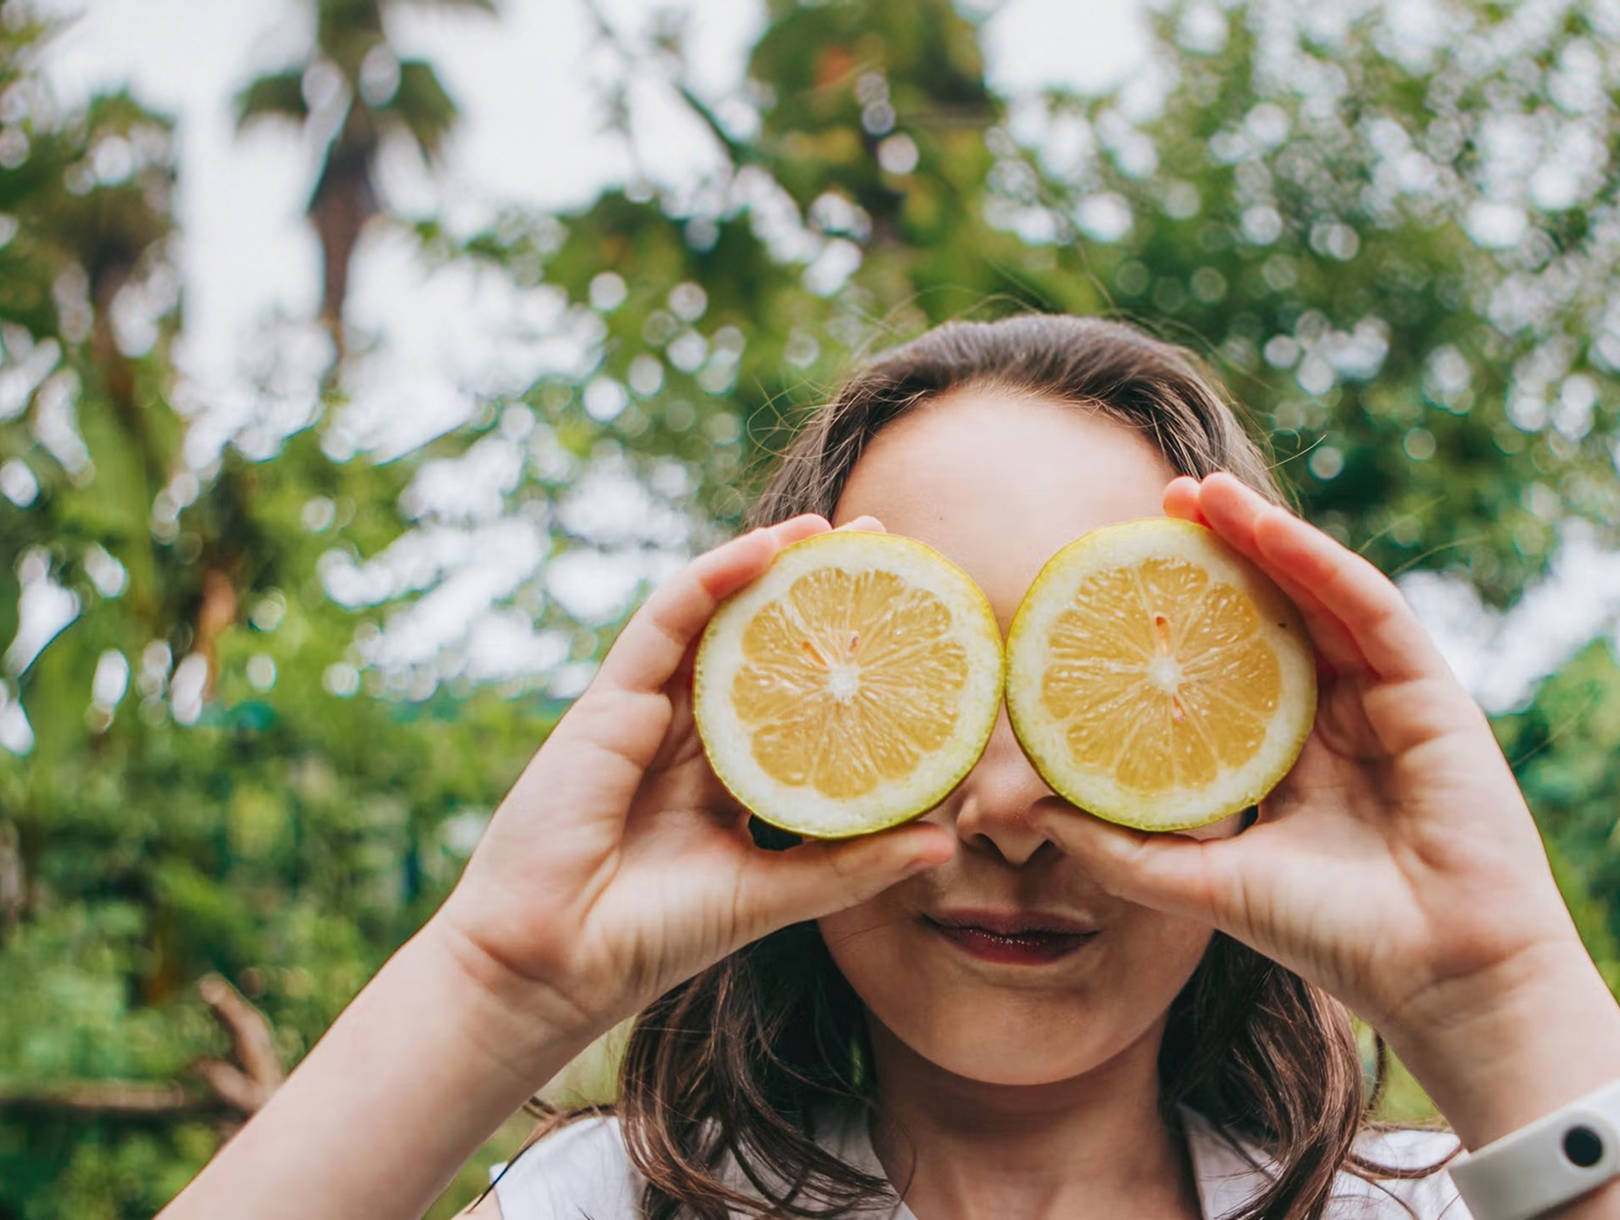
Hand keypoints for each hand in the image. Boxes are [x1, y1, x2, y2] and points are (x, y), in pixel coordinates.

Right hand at [434, 514, 954, 1042]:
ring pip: (716, 619)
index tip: (910, 624)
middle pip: (762, 646)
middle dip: (818, 594)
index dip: (846, 657)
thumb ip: (849, 865)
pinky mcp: (611, 700)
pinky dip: (713, 578)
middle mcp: (690, 736)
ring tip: (833, 528)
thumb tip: (943, 841)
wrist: (554, 963)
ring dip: (771, 566)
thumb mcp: (772, 894)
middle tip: (883, 545)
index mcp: (727, 779)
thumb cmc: (652, 936)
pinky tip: (764, 547)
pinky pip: (667, 622)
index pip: (797, 700)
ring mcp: (648, 712)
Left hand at [1029, 473, 1601, 1058]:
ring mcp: (1382, 696)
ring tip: (1196, 489)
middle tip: (1155, 503)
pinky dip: (1312, 560)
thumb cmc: (1331, 936)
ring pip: (1314, 593)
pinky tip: (1260, 524)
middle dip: (1213, 552)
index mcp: (1284, 754)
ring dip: (1257, 534)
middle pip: (1268, 612)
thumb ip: (1119, 846)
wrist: (1438, 977)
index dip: (1178, 612)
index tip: (1115, 569)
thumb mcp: (1201, 882)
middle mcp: (1333, 714)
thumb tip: (1026, 810)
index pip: (1225, 661)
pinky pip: (1365, 606)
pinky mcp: (1427, 689)